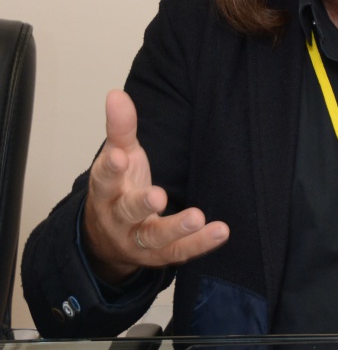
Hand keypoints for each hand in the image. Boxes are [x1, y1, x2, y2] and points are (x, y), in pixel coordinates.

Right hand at [83, 89, 229, 283]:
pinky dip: (200, 244)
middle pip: (127, 211)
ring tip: (197, 217)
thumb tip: (116, 93)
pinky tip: (220, 231)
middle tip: (158, 196)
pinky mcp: (159, 256)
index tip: (119, 157)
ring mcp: (137, 240)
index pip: (104, 179)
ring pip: (154, 237)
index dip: (111, 168)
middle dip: (141, 204)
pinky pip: (180, 252)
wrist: (107, 239)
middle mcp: (117, 218)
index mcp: (105, 190)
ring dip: (176, 229)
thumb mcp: (119, 156)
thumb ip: (121, 127)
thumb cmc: (119, 188)